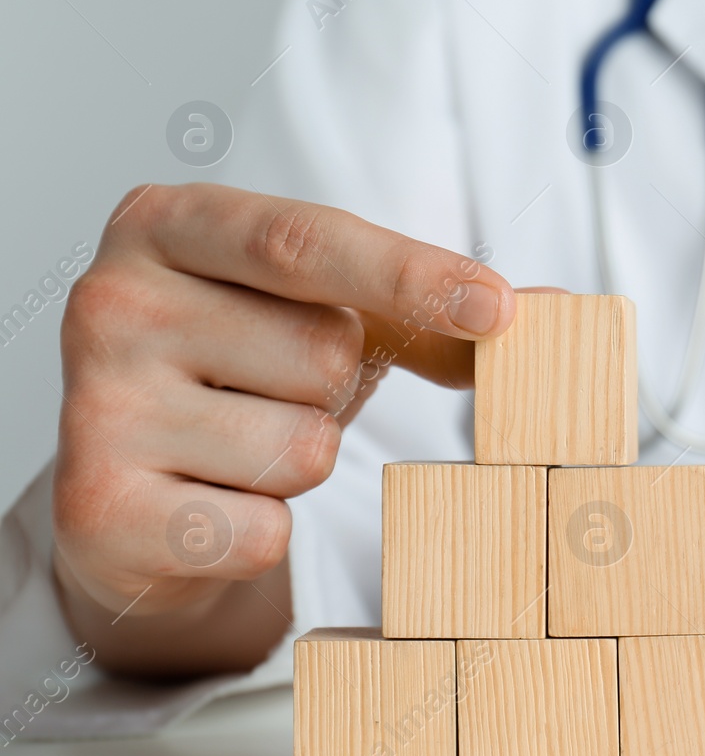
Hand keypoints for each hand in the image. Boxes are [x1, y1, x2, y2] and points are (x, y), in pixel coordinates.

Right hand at [53, 183, 515, 676]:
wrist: (134, 489)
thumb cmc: (244, 375)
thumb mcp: (327, 315)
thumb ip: (431, 310)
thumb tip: (559, 312)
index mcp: (168, 224)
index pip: (305, 242)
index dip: (410, 276)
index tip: (498, 311)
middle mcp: (111, 301)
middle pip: (321, 351)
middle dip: (335, 386)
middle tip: (279, 391)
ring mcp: (94, 407)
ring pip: (302, 449)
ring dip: (302, 461)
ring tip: (242, 450)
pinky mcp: (100, 511)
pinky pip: (262, 530)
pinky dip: (264, 529)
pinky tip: (214, 505)